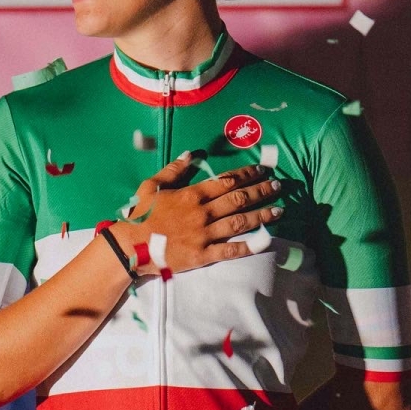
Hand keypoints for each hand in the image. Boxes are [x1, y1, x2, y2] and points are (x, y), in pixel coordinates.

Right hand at [109, 153, 282, 276]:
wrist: (131, 246)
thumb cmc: (142, 215)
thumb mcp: (152, 186)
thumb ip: (173, 170)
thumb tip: (190, 154)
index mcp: (193, 194)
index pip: (227, 181)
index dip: (247, 175)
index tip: (262, 170)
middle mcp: (203, 212)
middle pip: (239, 199)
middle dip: (261, 191)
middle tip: (278, 186)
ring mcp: (204, 234)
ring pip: (240, 223)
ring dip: (262, 216)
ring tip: (279, 210)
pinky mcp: (203, 255)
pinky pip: (230, 250)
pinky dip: (248, 246)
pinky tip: (265, 241)